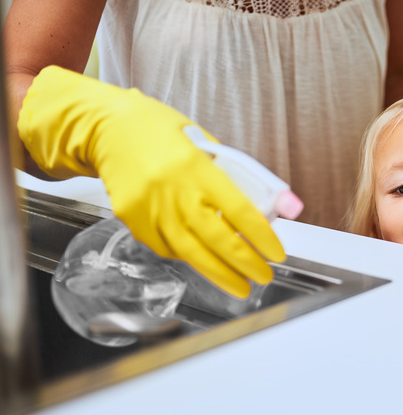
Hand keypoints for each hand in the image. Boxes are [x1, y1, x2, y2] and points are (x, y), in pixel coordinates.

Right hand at [18, 66, 284, 297]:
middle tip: (264, 277)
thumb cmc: (160, 131)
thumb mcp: (207, 143)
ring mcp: (150, 209)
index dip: (262, 237)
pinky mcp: (132, 220)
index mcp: (197, 167)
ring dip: (219, 274)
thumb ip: (242, 175)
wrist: (107, 128)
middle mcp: (173, 190)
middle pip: (217, 239)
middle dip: (245, 264)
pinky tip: (205, 262)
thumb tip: (284, 205)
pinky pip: (166, 248)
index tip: (277, 254)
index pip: (239, 210)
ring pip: (191, 252)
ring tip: (240, 286)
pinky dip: (189, 258)